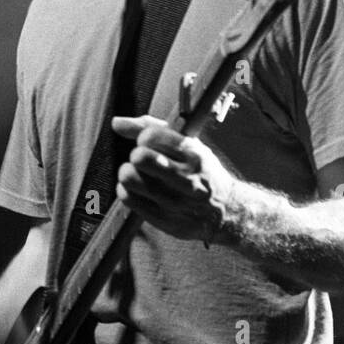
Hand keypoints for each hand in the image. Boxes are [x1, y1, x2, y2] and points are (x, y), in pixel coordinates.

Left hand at [112, 114, 235, 243]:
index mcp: (194, 155)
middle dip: (136, 155)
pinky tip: (138, 189)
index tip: (148, 142)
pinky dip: (127, 191)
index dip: (144, 136)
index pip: (152, 136)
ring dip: (129, 173)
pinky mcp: (165, 220)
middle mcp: (187, 179)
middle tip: (142, 160)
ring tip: (139, 175)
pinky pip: (129, 199)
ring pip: (130, 179)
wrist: (226, 211)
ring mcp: (176, 202)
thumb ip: (152, 128)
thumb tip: (117, 123)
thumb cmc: (202, 172)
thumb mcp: (188, 145)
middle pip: (140, 158)